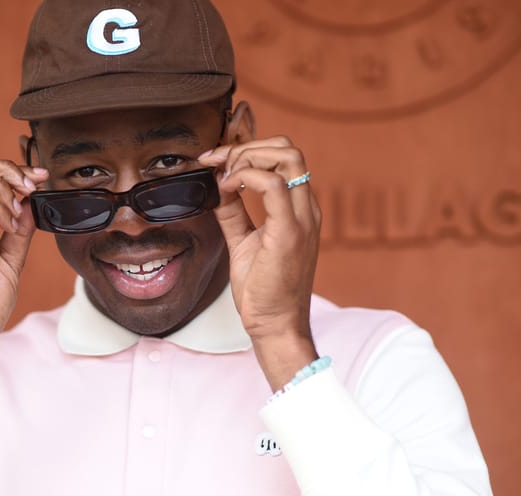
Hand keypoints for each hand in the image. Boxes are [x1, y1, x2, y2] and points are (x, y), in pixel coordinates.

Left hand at [198, 137, 321, 388]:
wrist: (274, 324)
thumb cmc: (263, 289)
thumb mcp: (243, 241)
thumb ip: (233, 212)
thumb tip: (218, 187)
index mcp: (298, 209)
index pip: (283, 158)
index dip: (247, 149)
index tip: (214, 159)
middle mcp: (306, 208)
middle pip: (289, 149)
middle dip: (247, 146)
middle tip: (217, 162)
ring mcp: (302, 219)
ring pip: (287, 157)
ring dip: (247, 156)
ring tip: (223, 176)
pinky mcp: (290, 232)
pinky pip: (273, 185)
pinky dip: (246, 177)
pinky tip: (227, 188)